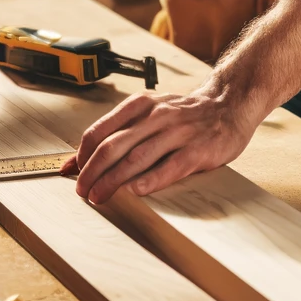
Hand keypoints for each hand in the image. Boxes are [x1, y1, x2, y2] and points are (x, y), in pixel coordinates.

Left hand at [64, 88, 256, 204]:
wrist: (228, 104)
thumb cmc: (183, 114)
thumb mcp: (149, 112)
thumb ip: (119, 132)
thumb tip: (78, 160)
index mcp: (139, 106)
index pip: (100, 130)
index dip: (82, 155)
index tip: (73, 173)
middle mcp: (155, 116)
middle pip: (113, 146)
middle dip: (92, 171)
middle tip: (81, 191)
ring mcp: (177, 133)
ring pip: (136, 158)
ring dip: (113, 181)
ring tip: (99, 197)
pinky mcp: (197, 150)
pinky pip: (169, 167)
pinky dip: (149, 181)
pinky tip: (135, 192)